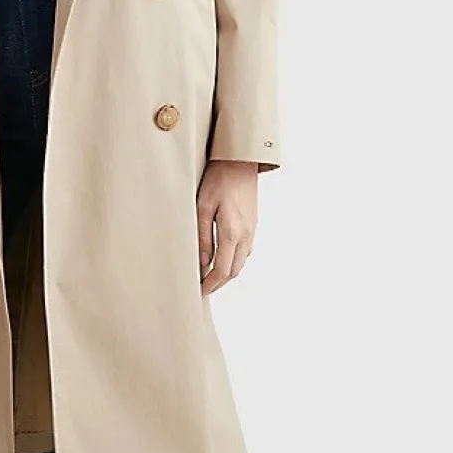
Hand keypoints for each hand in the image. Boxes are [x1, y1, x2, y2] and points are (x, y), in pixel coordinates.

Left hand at [196, 160, 258, 294]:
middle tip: (202, 288)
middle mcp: (246, 235)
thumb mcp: (202, 207)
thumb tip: (203, 262)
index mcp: (232, 232)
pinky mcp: (253, 224)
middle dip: (218, 283)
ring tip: (209, 276)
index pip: (222, 270)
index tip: (199, 291)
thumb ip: (203, 236)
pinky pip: (245, 251)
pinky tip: (222, 257)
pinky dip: (233, 260)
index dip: (210, 284)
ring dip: (226, 273)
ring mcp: (252, 230)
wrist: (240, 161)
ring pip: (241, 262)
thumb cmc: (218, 179)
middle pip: (233, 271)